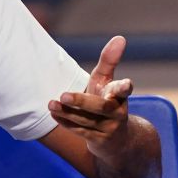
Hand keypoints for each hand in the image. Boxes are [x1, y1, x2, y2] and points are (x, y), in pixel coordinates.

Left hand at [48, 35, 133, 151]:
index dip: (124, 87)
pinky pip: (80, 131)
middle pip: (100, 107)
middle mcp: (117, 112)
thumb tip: (120, 37)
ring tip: (51, 103)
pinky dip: (66, 122)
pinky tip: (54, 112)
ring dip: (67, 112)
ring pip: (86, 120)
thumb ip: (109, 61)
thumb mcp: (107, 82)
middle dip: (82, 101)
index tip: (126, 84)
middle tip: (63, 95)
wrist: (116, 140)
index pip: (124, 90)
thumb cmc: (107, 101)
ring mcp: (109, 128)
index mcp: (120, 95)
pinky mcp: (99, 141)